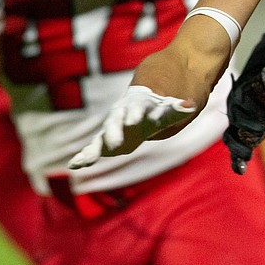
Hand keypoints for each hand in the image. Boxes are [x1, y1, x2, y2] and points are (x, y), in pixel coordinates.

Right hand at [68, 86, 196, 168]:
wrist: (145, 100)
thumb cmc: (160, 105)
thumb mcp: (173, 106)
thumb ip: (179, 108)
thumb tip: (190, 105)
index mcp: (140, 102)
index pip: (139, 107)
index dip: (137, 113)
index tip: (135, 120)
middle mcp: (123, 113)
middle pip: (116, 121)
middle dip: (114, 132)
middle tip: (115, 144)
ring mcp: (113, 126)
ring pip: (103, 136)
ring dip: (96, 147)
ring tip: (85, 159)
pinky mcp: (107, 139)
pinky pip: (95, 147)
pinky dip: (85, 155)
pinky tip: (74, 164)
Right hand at [223, 64, 264, 174]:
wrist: (257, 95)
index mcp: (240, 97)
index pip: (244, 105)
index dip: (253, 112)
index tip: (264, 122)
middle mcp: (234, 112)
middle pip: (237, 122)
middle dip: (247, 130)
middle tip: (259, 136)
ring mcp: (235, 127)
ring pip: (231, 138)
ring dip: (237, 150)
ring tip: (243, 161)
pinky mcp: (239, 138)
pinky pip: (234, 150)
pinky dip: (236, 161)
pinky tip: (240, 171)